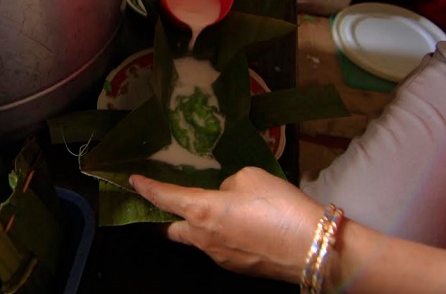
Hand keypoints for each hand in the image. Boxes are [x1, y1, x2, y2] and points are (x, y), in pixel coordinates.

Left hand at [129, 167, 323, 282]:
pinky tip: (243, 226)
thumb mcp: (250, 177)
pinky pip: (220, 248)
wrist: (313, 248)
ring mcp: (220, 257)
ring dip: (200, 226)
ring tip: (220, 210)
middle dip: (168, 217)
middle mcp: (203, 238)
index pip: (164, 198)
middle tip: (173, 203)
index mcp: (201, 211)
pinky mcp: (238, 268)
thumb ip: (228, 184)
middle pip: (172, 230)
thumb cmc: (278, 206)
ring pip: (198, 240)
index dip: (146, 188)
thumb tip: (225, 193)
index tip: (133, 181)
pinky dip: (223, 235)